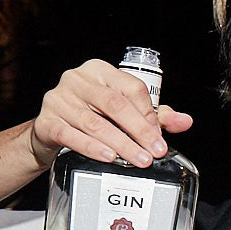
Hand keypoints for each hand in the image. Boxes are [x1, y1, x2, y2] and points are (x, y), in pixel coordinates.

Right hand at [27, 59, 193, 169]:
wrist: (50, 132)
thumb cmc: (90, 115)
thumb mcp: (121, 111)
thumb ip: (153, 115)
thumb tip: (184, 121)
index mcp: (100, 71)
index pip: (131, 87)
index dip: (148, 113)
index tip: (159, 136)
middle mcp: (78, 80)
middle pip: (115, 104)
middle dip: (139, 131)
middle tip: (154, 152)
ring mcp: (59, 99)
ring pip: (95, 123)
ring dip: (120, 144)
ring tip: (137, 159)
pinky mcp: (46, 121)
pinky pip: (70, 135)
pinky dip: (91, 148)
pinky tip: (108, 157)